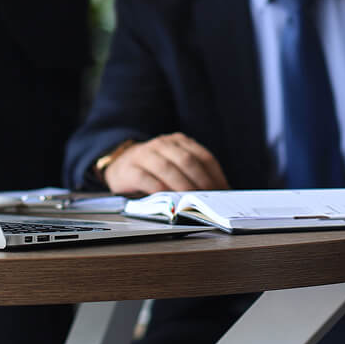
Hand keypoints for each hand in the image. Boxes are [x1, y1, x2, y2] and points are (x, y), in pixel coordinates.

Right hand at [104, 133, 228, 194]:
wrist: (120, 163)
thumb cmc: (154, 168)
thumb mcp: (174, 164)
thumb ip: (192, 173)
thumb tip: (218, 194)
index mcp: (179, 141)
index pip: (203, 156)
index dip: (215, 176)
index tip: (224, 192)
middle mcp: (163, 144)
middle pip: (187, 161)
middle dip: (201, 182)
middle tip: (209, 200)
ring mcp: (145, 154)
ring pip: (168, 169)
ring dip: (182, 187)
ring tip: (191, 202)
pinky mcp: (130, 168)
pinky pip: (147, 179)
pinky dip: (160, 191)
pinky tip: (168, 200)